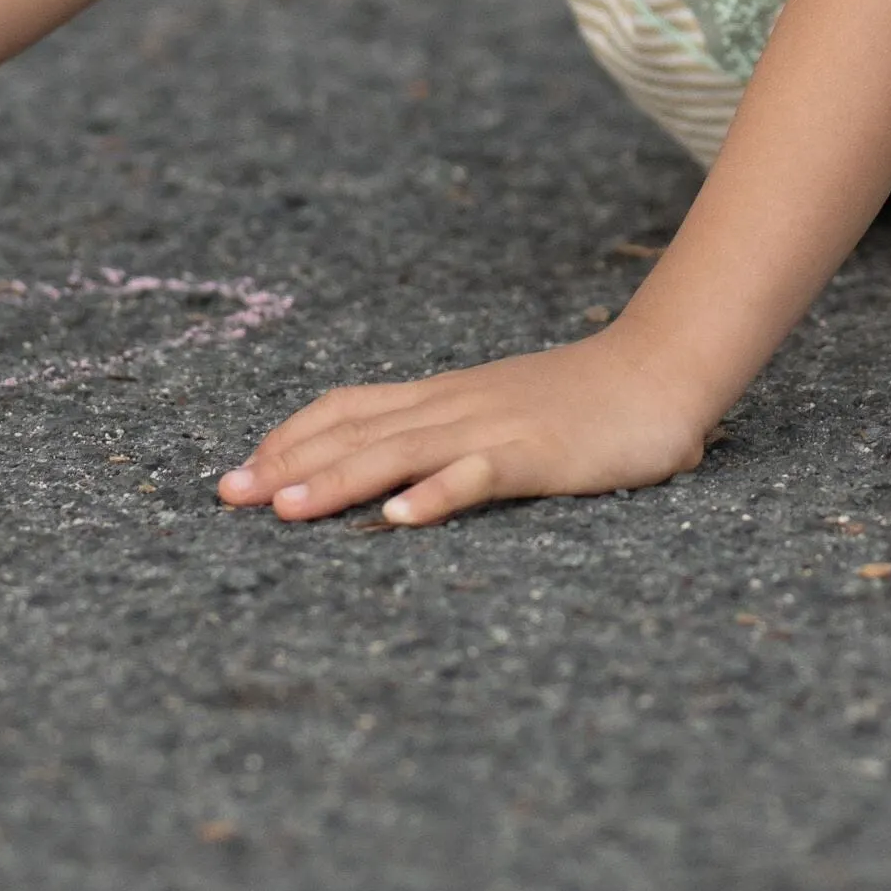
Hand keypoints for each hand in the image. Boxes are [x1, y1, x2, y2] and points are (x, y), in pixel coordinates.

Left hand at [217, 333, 715, 526]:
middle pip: (357, 431)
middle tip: (230, 496)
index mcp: (443, 398)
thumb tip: (389, 471)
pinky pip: (478, 474)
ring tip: (289, 509)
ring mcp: (494, 428)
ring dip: (340, 478)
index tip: (243, 470)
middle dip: (288, 463)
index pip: (348, 407)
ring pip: (401, 451)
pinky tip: (401, 518)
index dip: (290, 436)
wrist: (661, 372)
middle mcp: (456, 407)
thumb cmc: (584, 400)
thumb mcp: (499, 408)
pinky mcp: (537, 454)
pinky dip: (436, 494)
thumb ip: (448, 433)